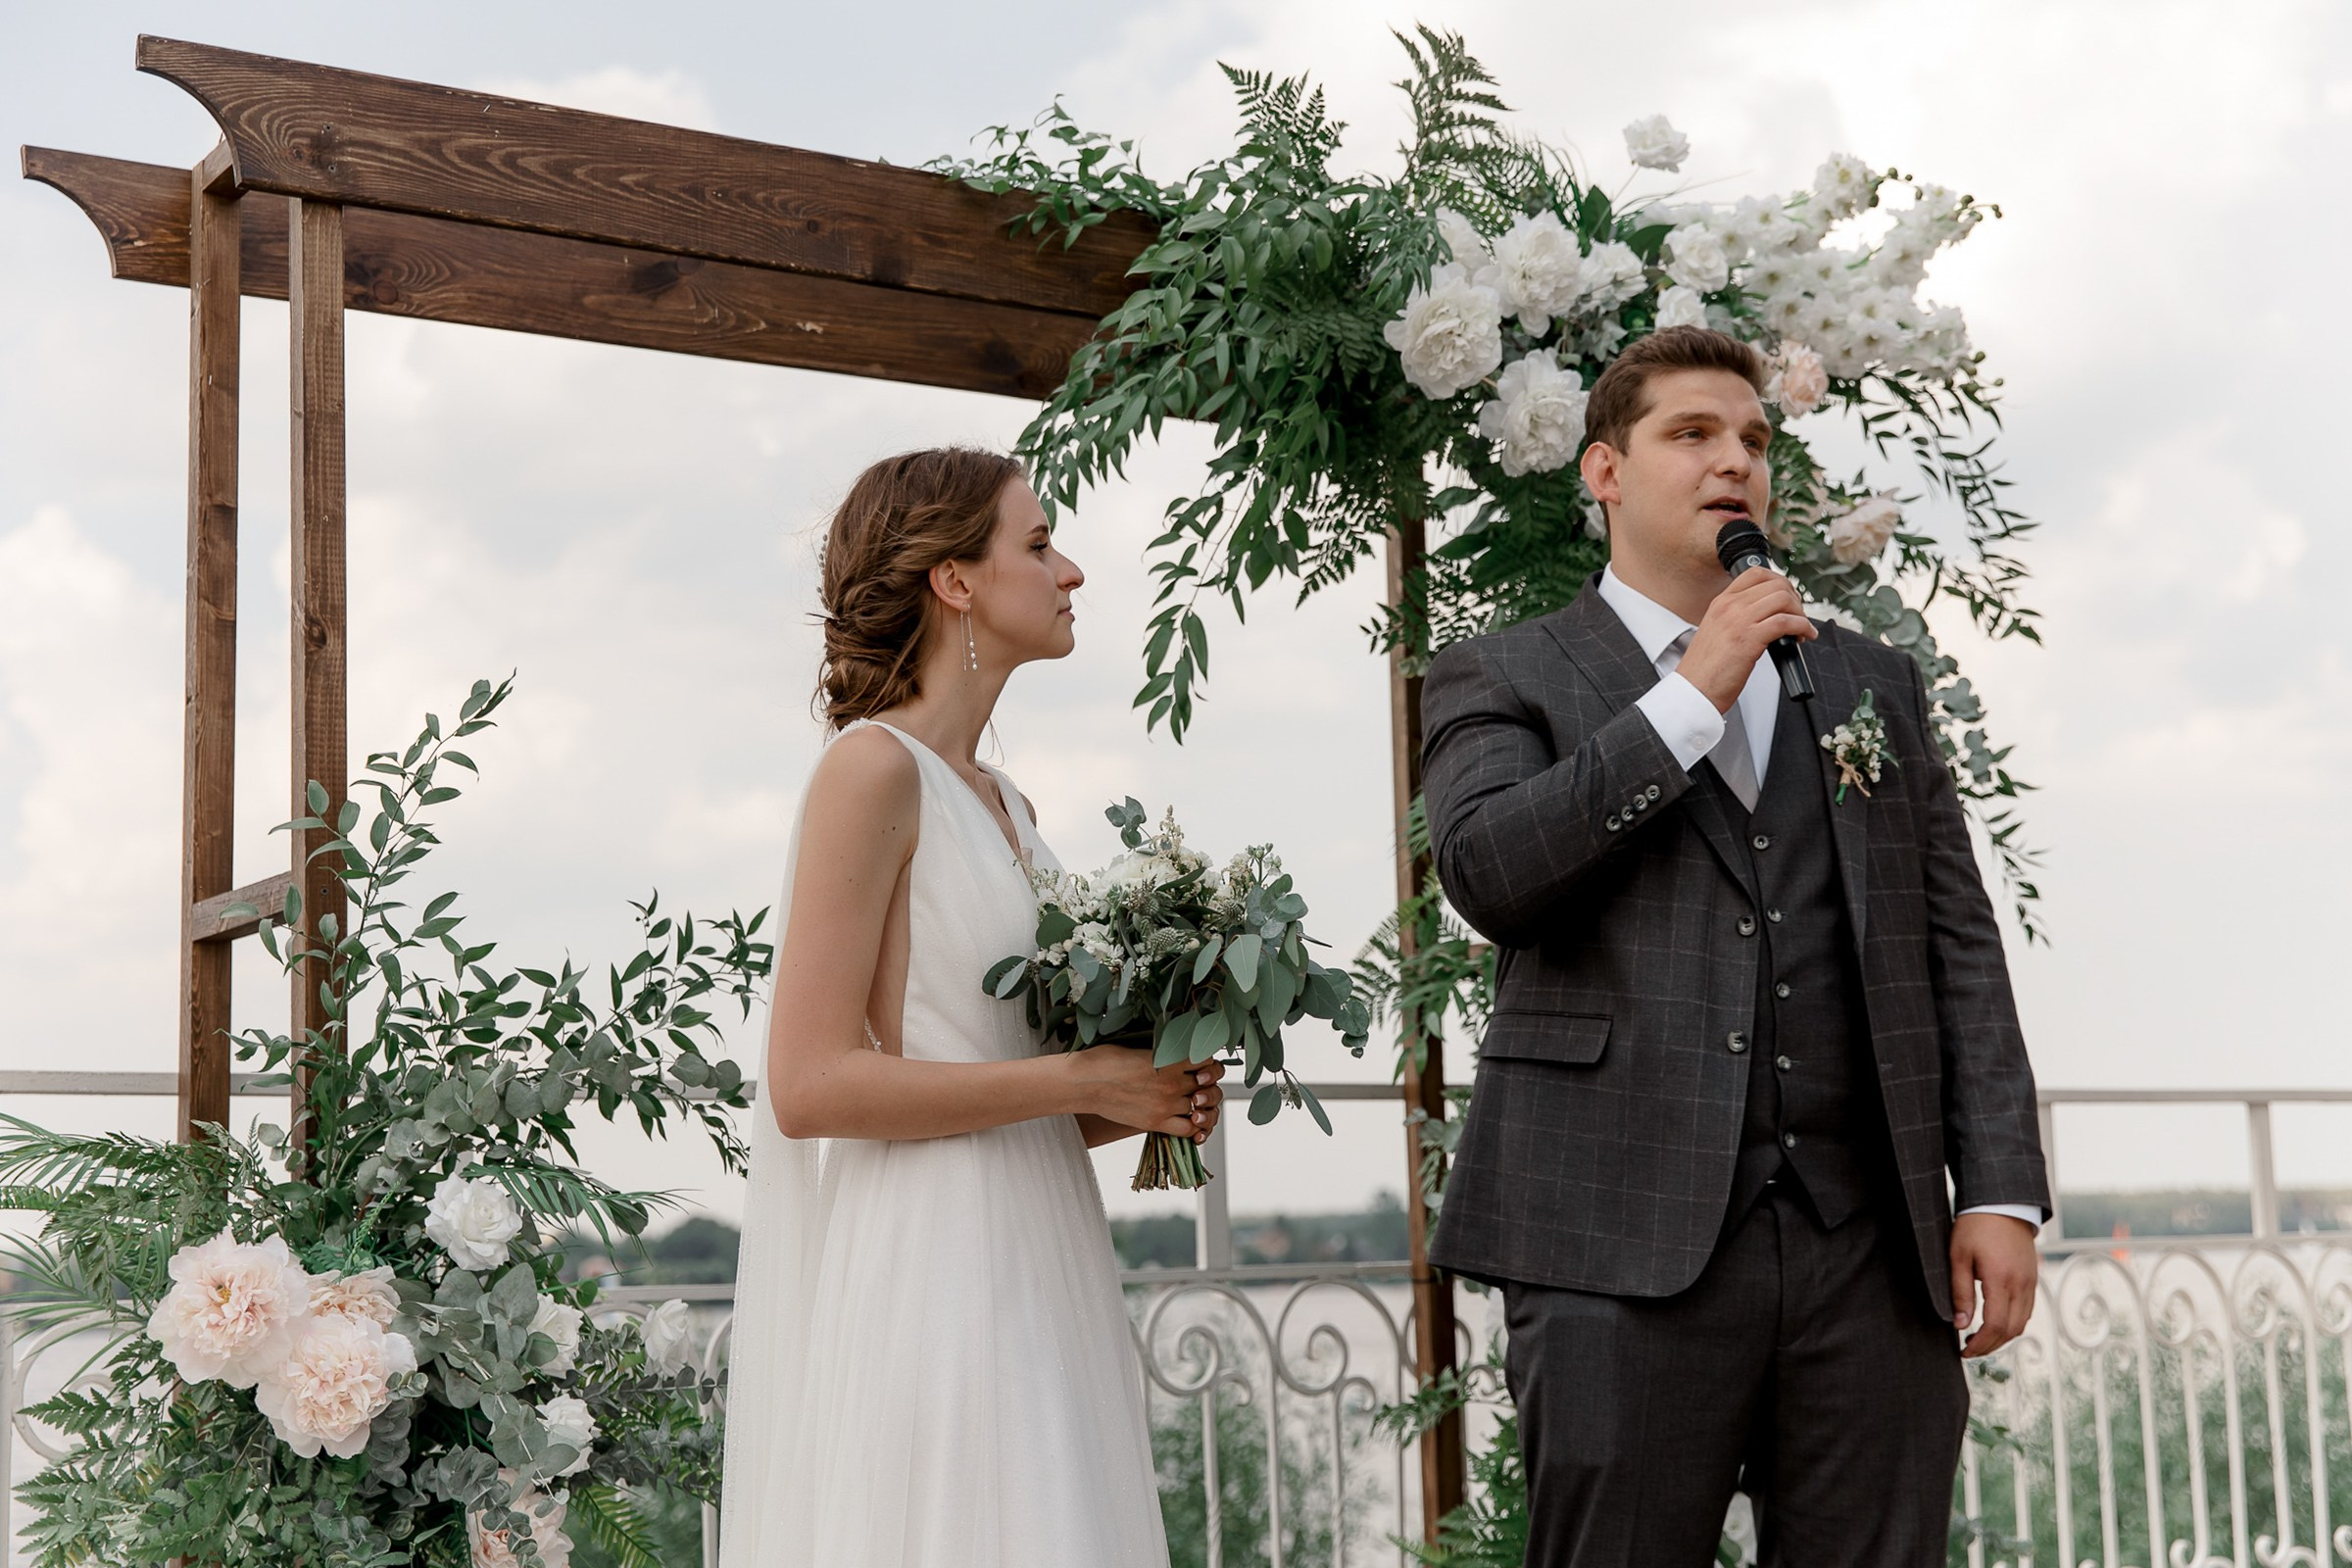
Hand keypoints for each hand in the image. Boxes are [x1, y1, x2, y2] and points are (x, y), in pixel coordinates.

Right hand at [1069, 1047, 1221, 1139]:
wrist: (1083, 1082)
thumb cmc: (1106, 1059)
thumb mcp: (1141, 1046)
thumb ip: (1166, 1051)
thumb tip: (1184, 1052)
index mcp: (1169, 1059)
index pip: (1208, 1060)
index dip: (1208, 1061)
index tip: (1202, 1062)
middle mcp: (1172, 1083)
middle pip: (1208, 1084)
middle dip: (1207, 1082)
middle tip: (1199, 1081)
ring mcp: (1165, 1105)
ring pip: (1202, 1106)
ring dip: (1201, 1103)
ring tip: (1194, 1098)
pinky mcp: (1155, 1123)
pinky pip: (1189, 1129)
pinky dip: (1195, 1125)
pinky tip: (1190, 1118)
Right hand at [1676, 566, 1816, 712]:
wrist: (1694, 690)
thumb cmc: (1704, 670)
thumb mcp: (1715, 632)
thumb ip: (1734, 619)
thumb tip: (1764, 617)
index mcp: (1720, 603)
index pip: (1756, 574)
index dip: (1780, 582)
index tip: (1788, 597)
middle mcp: (1729, 607)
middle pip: (1775, 584)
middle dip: (1795, 599)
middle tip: (1798, 615)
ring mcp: (1739, 621)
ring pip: (1783, 599)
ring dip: (1801, 613)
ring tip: (1801, 628)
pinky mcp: (1749, 639)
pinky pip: (1786, 622)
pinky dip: (1802, 627)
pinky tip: (1803, 636)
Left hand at [1949, 1211, 2038, 1357]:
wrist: (2003, 1204)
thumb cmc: (1975, 1227)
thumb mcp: (1958, 1257)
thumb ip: (1960, 1292)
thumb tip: (1960, 1325)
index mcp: (2001, 1280)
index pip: (1995, 1326)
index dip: (1980, 1344)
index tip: (1963, 1351)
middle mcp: (2021, 1285)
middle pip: (2011, 1331)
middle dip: (1990, 1346)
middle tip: (1968, 1349)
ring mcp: (2030, 1283)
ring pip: (2022, 1323)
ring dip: (2003, 1337)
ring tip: (1979, 1339)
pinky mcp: (2033, 1279)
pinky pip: (2027, 1311)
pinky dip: (2013, 1324)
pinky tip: (1995, 1322)